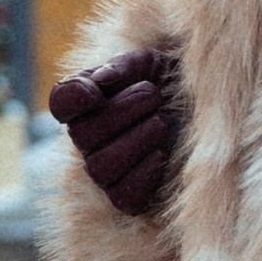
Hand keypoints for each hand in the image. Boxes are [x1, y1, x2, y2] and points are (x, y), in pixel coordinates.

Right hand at [46, 47, 181, 217]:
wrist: (200, 111)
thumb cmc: (170, 82)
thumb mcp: (150, 62)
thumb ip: (124, 66)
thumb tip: (102, 79)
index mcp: (88, 100)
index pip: (61, 102)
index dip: (72, 98)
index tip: (97, 91)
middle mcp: (89, 138)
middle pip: (82, 136)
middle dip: (121, 112)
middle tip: (154, 95)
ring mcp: (106, 169)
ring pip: (100, 169)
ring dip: (135, 142)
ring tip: (162, 121)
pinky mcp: (128, 195)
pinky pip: (123, 198)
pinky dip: (143, 175)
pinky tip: (162, 153)